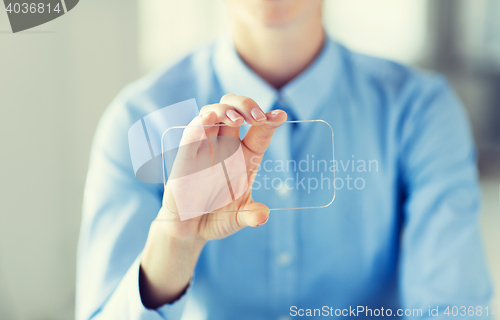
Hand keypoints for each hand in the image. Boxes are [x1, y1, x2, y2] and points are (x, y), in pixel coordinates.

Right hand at [160, 94, 286, 239]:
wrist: (190, 229)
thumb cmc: (218, 217)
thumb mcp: (239, 218)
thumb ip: (252, 215)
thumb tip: (263, 216)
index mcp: (246, 156)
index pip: (260, 130)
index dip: (270, 119)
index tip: (281, 116)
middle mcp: (226, 146)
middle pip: (236, 109)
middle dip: (247, 106)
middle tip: (258, 118)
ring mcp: (205, 148)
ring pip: (213, 113)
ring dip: (225, 110)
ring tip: (237, 120)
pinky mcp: (186, 156)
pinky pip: (192, 133)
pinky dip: (199, 123)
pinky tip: (208, 119)